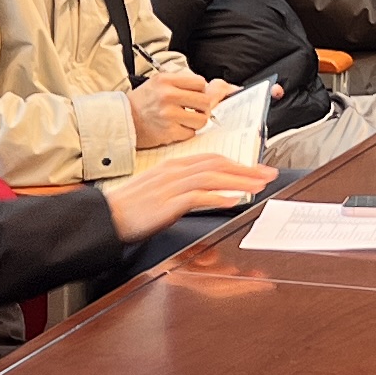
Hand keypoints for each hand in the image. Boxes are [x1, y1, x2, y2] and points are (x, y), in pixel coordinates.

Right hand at [104, 152, 272, 237]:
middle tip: (268, 175)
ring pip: (212, 177)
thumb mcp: (159, 191)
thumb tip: (206, 194)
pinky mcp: (167, 203)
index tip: (257, 170)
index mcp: (173, 166)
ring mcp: (171, 186)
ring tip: (258, 186)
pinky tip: (232, 200)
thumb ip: (183, 189)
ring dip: (239, 181)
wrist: (107, 216)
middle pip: (218, 165)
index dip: (238, 163)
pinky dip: (217, 197)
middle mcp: (174, 171)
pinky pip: (197, 196)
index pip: (212, 159)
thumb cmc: (131, 207)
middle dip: (246, 169)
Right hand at [126, 70, 221, 147]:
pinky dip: (186, 132)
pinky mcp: (168, 132)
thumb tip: (212, 87)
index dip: (200, 90)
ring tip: (185, 120)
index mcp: (165, 80)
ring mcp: (168, 115)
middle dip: (202, 107)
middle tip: (194, 110)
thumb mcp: (158, 82)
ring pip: (201, 119)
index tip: (195, 95)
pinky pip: (191, 133)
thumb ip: (182, 82)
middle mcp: (167, 96)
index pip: (200, 83)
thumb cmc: (142, 102)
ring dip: (196, 122)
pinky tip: (176, 128)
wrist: (123, 120)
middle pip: (204, 101)